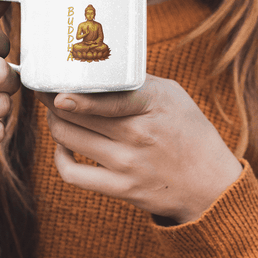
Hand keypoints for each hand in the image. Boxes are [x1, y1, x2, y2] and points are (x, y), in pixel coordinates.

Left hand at [38, 74, 241, 223]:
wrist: (211, 185)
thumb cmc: (190, 133)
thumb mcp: (173, 96)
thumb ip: (136, 83)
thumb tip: (97, 69)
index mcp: (152, 105)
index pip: (107, 98)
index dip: (73, 95)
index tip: (53, 88)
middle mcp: (137, 134)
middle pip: (76, 114)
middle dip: (52, 100)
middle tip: (45, 90)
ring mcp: (126, 164)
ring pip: (68, 138)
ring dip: (55, 122)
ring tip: (56, 113)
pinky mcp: (120, 188)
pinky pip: (73, 173)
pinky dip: (60, 157)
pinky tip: (65, 145)